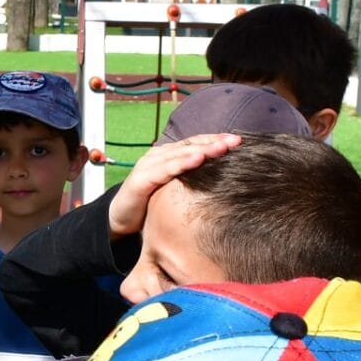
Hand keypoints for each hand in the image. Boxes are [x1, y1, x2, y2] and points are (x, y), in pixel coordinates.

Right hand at [106, 133, 242, 236]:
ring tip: (222, 147)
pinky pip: (164, 169)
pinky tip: (197, 160)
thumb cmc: (151, 205)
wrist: (120, 220)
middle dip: (215, 142)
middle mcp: (159, 156)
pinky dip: (181, 163)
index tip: (240, 141)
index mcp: (169, 157)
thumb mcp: (177, 191)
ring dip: (202, 149)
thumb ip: (194, 183)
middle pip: (191, 145)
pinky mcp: (141, 179)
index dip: (216, 140)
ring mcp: (149, 165)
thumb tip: (227, 184)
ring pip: (180, 154)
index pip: (196, 143)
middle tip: (236, 141)